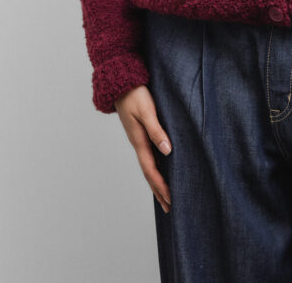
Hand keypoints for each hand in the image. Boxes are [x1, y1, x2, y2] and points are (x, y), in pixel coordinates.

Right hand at [115, 85, 172, 213]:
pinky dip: (155, 167)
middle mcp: (138, 143)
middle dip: (158, 190)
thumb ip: (156, 130)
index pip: (151, 170)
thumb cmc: (135, 94)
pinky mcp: (140, 132)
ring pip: (148, 166)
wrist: (121, 82)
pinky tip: (161, 169)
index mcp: (139, 141)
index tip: (170, 200)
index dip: (161, 186)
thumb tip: (167, 150)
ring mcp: (138, 139)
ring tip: (165, 196)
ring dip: (157, 181)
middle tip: (169, 208)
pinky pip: (149, 156)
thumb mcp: (147, 111)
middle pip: (149, 173)